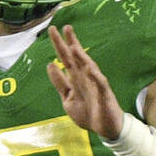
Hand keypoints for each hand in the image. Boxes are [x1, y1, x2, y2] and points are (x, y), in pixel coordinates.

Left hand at [46, 24, 123, 139]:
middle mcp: (86, 78)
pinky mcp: (105, 95)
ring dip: (82, 57)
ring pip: (89, 68)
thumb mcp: (68, 98)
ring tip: (74, 46)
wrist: (106, 129)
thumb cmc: (88, 112)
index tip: (53, 29)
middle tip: (65, 27)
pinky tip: (90, 69)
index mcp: (76, 78)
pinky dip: (96, 76)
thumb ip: (60, 83)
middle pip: (77, 58)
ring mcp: (96, 85)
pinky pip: (100, 84)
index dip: (60, 45)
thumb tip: (50, 64)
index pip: (67, 58)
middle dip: (70, 43)